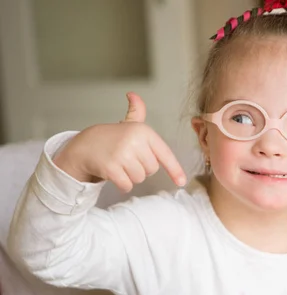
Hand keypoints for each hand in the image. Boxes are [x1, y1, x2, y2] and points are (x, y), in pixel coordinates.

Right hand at [53, 92, 186, 191]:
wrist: (83, 146)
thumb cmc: (110, 138)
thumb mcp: (127, 124)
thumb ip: (136, 112)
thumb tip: (134, 95)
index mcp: (143, 132)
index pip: (164, 153)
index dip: (175, 169)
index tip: (181, 182)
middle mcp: (135, 142)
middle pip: (152, 169)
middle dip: (141, 169)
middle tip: (127, 159)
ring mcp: (122, 154)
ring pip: (139, 178)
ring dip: (130, 176)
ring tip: (119, 164)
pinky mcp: (111, 168)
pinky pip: (127, 185)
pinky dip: (122, 185)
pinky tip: (113, 174)